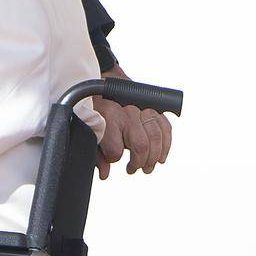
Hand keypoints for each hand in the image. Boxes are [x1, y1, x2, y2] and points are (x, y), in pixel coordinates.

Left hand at [91, 65, 173, 179]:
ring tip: (147, 167)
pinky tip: (161, 156)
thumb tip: (105, 175)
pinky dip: (166, 144)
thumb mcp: (89, 128)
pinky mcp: (155, 107)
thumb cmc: (95, 107)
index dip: (114, 159)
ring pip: (156, 137)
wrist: (105, 80)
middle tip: (134, 168)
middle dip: (139, 162)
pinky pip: (165, 128)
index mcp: (107, 117)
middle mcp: (127, 112)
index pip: (115, 149)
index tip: (113, 158)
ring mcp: (143, 108)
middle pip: (140, 145)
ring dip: (154, 157)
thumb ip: (96, 153)